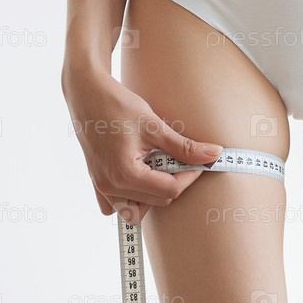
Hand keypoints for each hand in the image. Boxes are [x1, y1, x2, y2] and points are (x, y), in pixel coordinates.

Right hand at [63, 68, 222, 224]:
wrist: (86, 93)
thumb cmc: (117, 105)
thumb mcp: (155, 126)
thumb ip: (185, 147)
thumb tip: (215, 155)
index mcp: (125, 174)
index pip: (170, 190)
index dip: (190, 176)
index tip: (198, 160)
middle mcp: (110, 187)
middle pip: (158, 200)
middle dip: (174, 181)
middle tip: (178, 157)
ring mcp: (101, 187)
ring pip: (139, 209)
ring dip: (154, 193)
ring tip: (158, 166)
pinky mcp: (96, 183)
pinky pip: (118, 205)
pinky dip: (133, 197)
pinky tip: (141, 174)